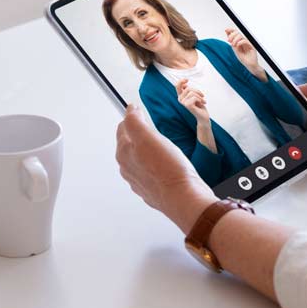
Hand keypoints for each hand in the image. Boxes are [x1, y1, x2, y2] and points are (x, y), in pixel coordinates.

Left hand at [116, 105, 217, 231]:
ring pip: (139, 160)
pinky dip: (155, 166)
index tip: (141, 113)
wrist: (183, 198)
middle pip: (129, 145)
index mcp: (124, 153)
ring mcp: (140, 181)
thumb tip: (129, 110)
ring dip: (146, 151)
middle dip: (138, 135)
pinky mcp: (152, 190)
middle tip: (150, 129)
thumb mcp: (148, 137)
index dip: (133, 118)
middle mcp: (128, 168)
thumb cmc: (168, 169)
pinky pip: (150, 173)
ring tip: (159, 146)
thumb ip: (135, 121)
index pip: (123, 128)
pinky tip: (166, 165)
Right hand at [175, 79, 209, 123]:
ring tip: (202, 101)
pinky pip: (195, 98)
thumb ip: (189, 90)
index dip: (181, 81)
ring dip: (200, 96)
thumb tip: (185, 85)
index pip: (177, 86)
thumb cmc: (199, 105)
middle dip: (197, 91)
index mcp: (181, 96)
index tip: (187, 80)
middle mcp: (180, 99)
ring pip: (192, 93)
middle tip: (202, 96)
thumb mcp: (194, 95)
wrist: (203, 116)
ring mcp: (183, 103)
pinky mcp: (187, 106)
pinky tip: (202, 103)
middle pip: (188, 88)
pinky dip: (200, 100)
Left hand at [225, 28, 263, 79]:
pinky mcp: (251, 46)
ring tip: (233, 44)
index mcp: (240, 41)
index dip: (231, 30)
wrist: (249, 65)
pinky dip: (240, 42)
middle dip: (232, 35)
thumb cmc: (244, 59)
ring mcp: (248, 43)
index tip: (226, 30)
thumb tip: (228, 36)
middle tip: (229, 40)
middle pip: (238, 33)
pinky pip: (245, 41)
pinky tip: (237, 45)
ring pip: (241, 36)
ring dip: (235, 39)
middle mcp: (244, 41)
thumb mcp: (235, 50)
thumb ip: (232, 43)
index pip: (236, 33)